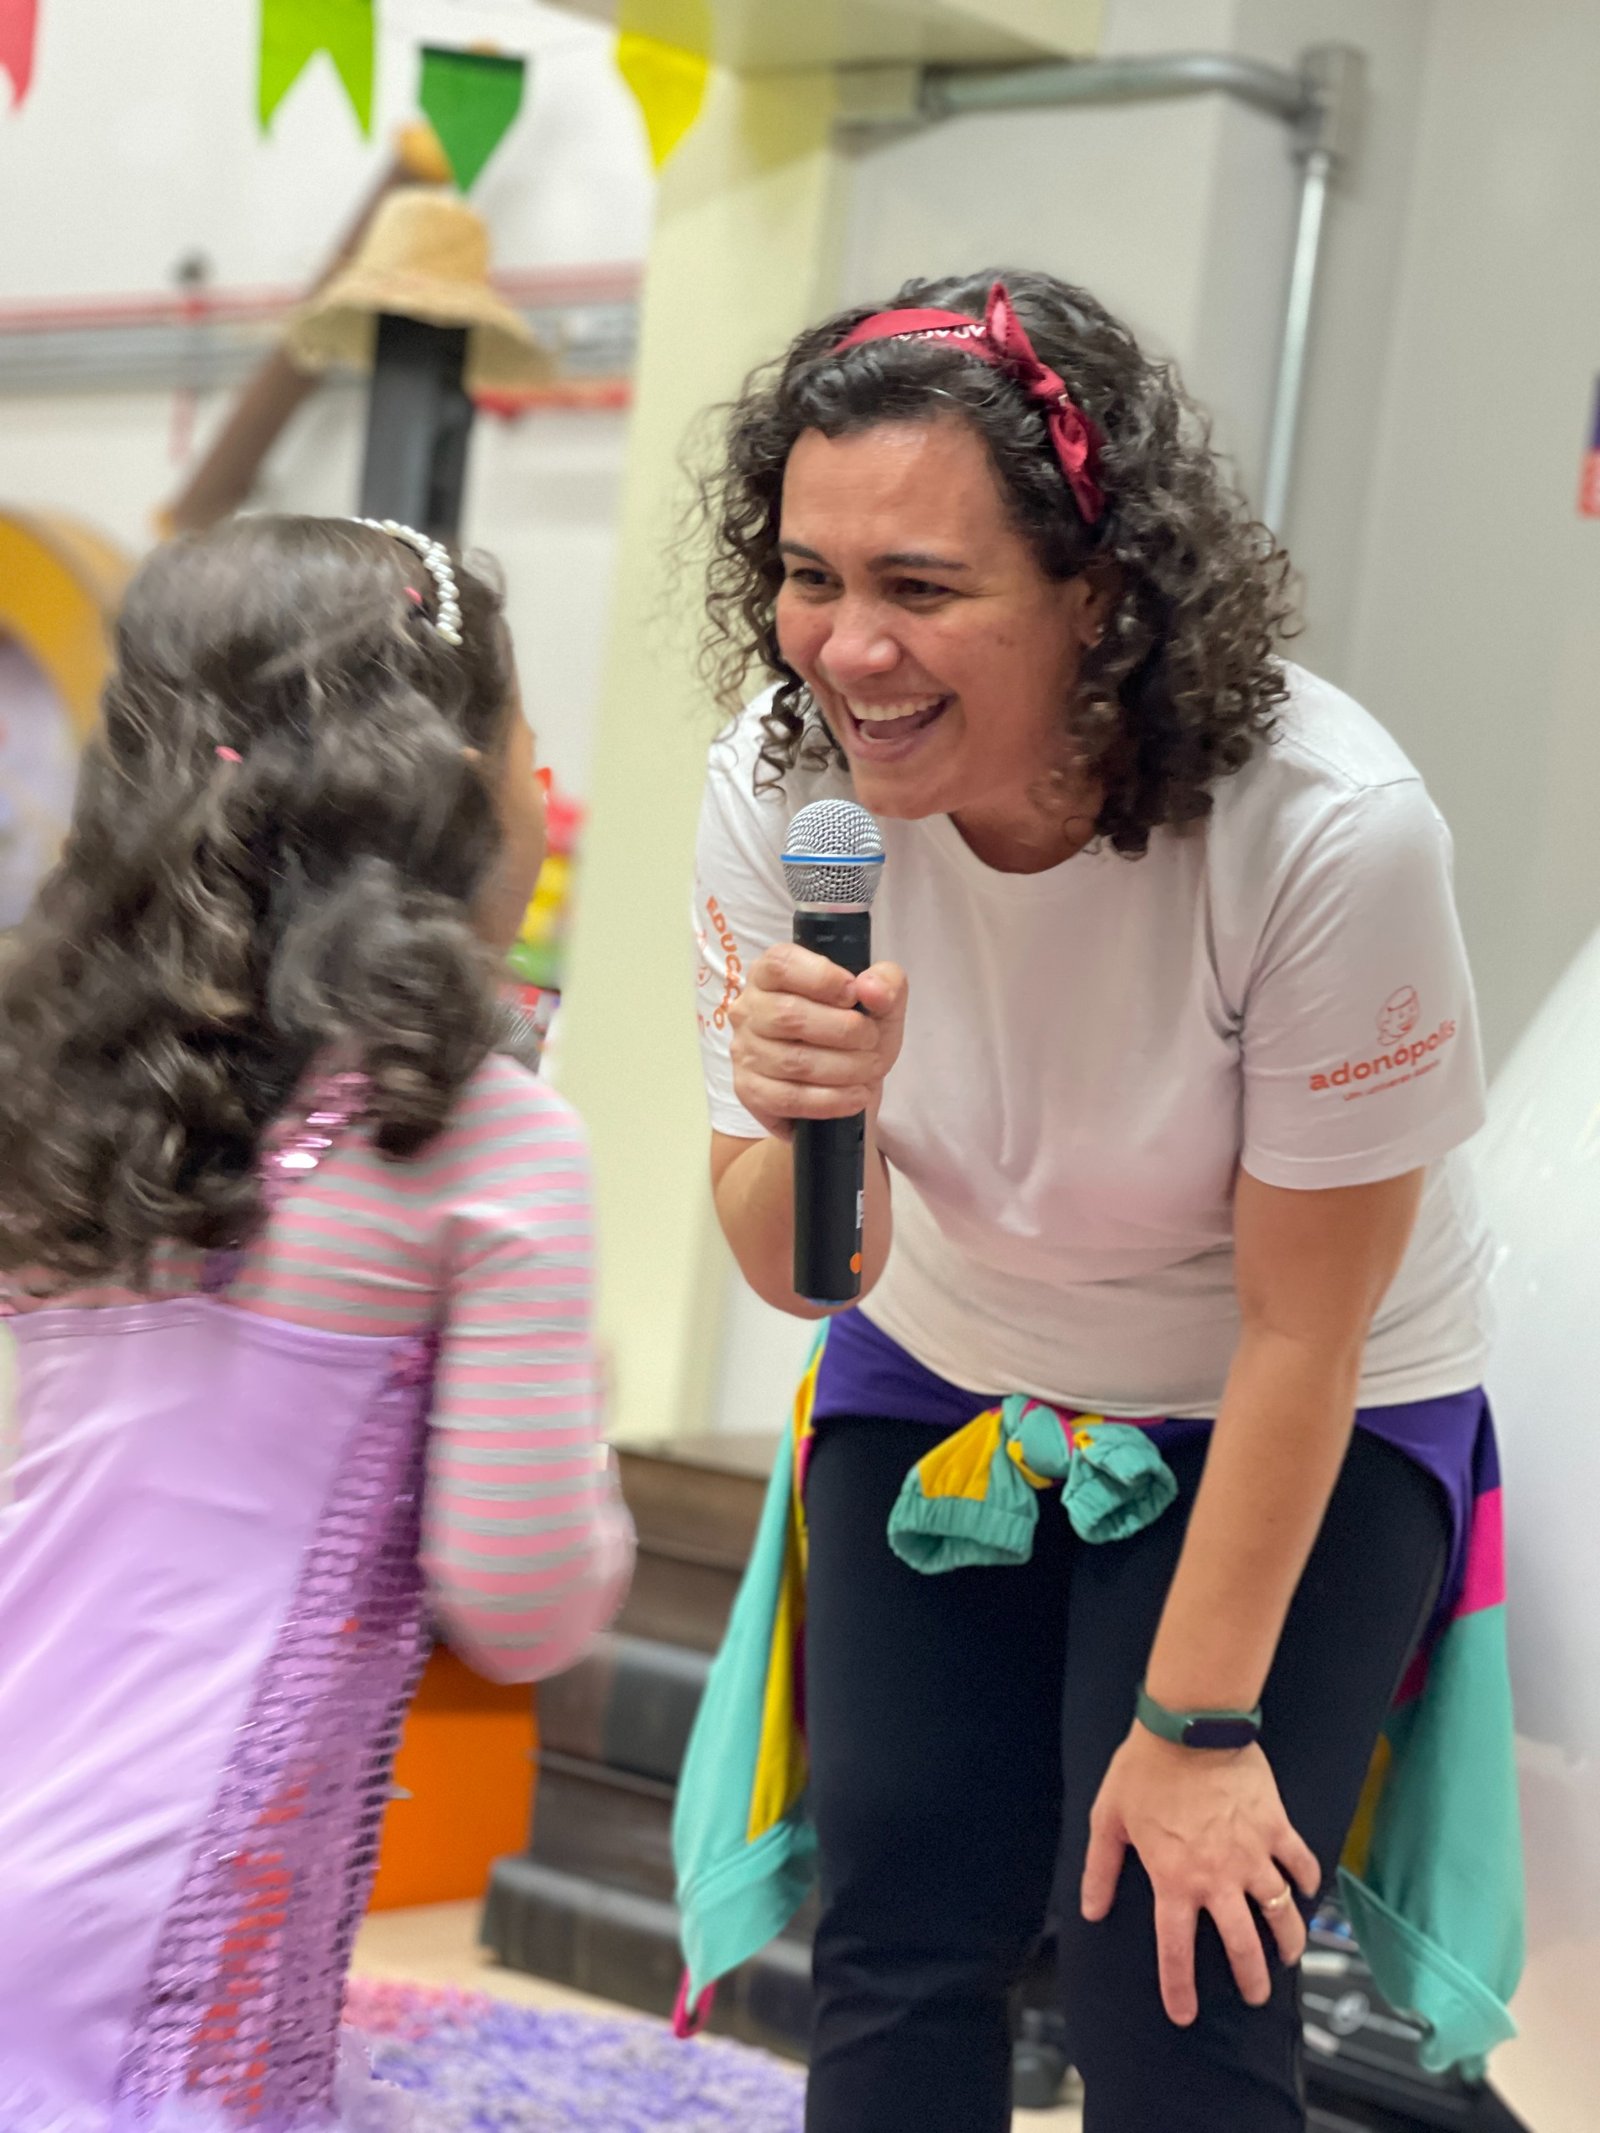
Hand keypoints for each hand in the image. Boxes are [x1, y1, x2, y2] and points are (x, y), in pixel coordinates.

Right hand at [729, 942, 907, 1141]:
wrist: (850, 1085)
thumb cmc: (856, 1034)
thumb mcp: (882, 1002)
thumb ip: (886, 982)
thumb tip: (870, 988)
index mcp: (772, 974)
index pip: (781, 964)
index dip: (821, 978)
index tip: (854, 995)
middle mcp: (750, 1009)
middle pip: (788, 1015)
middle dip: (843, 1030)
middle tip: (871, 1040)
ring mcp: (745, 1052)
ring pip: (792, 1061)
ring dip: (844, 1067)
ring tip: (870, 1068)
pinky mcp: (751, 1091)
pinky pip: (789, 1098)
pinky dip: (832, 1100)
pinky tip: (856, 1096)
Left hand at [1080, 1725, 1320, 2025]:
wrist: (1189, 1727)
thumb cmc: (1143, 1770)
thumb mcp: (1109, 1819)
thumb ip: (1101, 1869)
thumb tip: (1093, 1911)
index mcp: (1174, 1881)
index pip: (1176, 1951)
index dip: (1179, 1989)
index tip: (1184, 2016)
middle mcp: (1218, 1878)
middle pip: (1243, 1946)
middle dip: (1253, 1979)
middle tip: (1257, 1996)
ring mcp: (1252, 1855)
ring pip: (1282, 1913)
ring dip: (1289, 1940)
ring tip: (1289, 1955)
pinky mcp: (1276, 1828)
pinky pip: (1301, 1864)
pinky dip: (1308, 1882)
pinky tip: (1307, 1893)